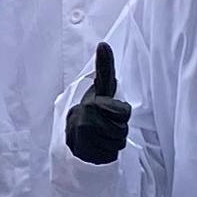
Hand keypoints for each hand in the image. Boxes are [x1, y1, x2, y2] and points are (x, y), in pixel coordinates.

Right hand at [62, 43, 129, 164]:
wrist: (72, 143)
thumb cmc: (91, 116)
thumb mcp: (100, 94)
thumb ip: (104, 72)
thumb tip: (103, 44)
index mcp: (92, 98)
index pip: (106, 82)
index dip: (104, 62)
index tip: (103, 45)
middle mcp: (85, 110)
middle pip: (124, 120)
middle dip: (120, 127)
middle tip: (107, 126)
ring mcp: (84, 129)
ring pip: (119, 138)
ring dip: (115, 141)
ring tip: (101, 136)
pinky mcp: (84, 148)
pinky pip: (111, 152)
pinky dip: (107, 152)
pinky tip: (97, 146)